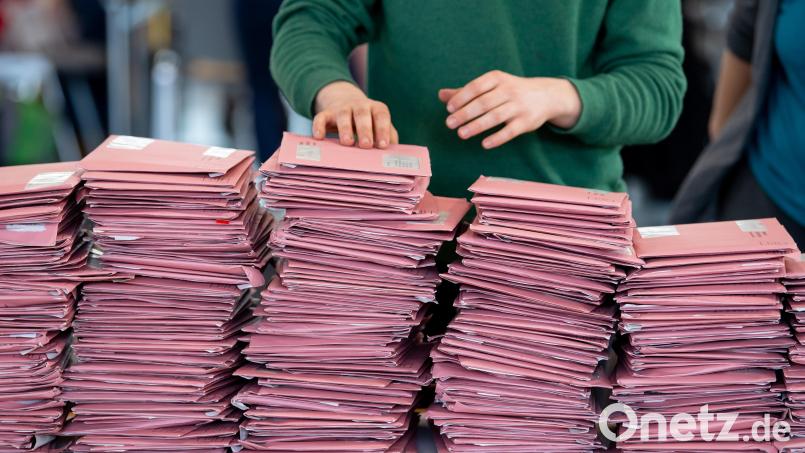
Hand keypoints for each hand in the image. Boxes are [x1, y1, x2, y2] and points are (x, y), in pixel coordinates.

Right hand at [313, 81, 397, 148]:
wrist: (344, 101)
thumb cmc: (367, 121)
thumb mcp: (379, 124)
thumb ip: (388, 135)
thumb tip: (393, 152)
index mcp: (375, 108)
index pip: (381, 116)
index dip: (383, 129)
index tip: (383, 145)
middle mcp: (359, 105)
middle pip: (362, 114)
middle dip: (364, 129)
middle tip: (366, 145)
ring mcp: (342, 108)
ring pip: (343, 115)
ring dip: (345, 128)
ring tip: (346, 143)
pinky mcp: (326, 113)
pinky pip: (321, 117)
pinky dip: (319, 126)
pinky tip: (319, 137)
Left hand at [439, 71, 581, 148]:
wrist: (546, 95)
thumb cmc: (510, 90)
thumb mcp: (491, 86)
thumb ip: (466, 91)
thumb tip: (441, 95)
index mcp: (497, 78)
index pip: (476, 87)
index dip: (461, 97)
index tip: (449, 108)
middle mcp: (509, 90)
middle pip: (484, 103)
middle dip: (465, 113)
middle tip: (449, 124)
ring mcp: (519, 106)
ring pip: (495, 117)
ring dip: (477, 126)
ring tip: (461, 134)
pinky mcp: (526, 122)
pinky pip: (510, 131)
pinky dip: (497, 138)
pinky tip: (484, 144)